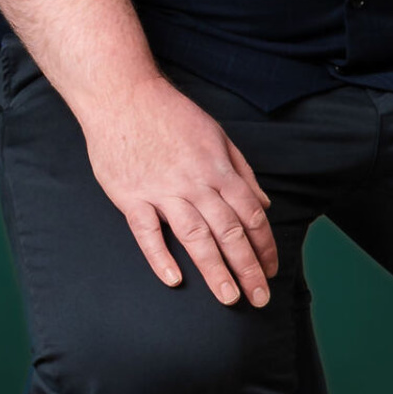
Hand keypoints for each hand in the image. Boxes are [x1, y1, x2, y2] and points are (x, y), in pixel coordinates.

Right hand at [82, 77, 278, 305]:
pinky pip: (147, 232)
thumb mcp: (217, 134)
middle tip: (259, 298)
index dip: (264, 246)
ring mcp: (161, 190)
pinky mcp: (130, 196)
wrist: (123, 95)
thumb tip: (263, 202)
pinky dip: (160, 256)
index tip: (270, 270)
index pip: (251, 214)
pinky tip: (174, 279)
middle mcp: (195, 183)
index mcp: (218, 168)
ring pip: (195, 236)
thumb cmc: (171, 114)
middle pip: (229, 231)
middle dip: (247, 267)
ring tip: (228, 298)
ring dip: (214, 269)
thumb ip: (242, 171)